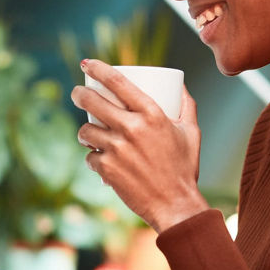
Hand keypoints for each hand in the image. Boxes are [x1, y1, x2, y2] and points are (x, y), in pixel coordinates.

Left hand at [71, 59, 207, 231]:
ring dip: (85, 132)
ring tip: (89, 134)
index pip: (117, 81)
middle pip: (92, 100)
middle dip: (79, 94)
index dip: (97, 68)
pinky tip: (99, 161)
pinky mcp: (107, 168)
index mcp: (152, 113)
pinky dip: (93, 159)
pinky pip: (89, 157)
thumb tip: (180, 85)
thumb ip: (187, 106)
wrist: (176, 205)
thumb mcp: (191, 132)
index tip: (87, 64)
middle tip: (78, 94)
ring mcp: (117, 148)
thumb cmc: (184, 168)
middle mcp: (132, 127)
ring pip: (85, 130)